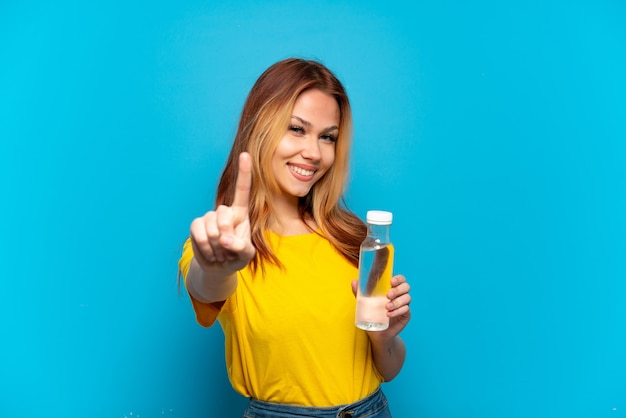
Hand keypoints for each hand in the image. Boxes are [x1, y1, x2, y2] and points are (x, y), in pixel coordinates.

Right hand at [189, 152, 255, 273]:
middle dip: (226, 237)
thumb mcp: (246, 254)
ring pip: (211, 227)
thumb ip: (241, 247)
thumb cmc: (237, 256)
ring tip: (220, 252)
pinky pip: (199, 233)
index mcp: (241, 213)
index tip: (246, 155)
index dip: (244, 173)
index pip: (242, 190)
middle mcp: (224, 211)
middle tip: (229, 249)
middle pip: (224, 217)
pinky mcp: (196, 225)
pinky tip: (210, 252)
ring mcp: (209, 217)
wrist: (219, 267)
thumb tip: (224, 240)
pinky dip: (205, 247)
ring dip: (216, 246)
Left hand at [352, 274, 410, 339]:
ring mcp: (404, 305)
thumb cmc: (373, 315)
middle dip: (397, 290)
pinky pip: (406, 310)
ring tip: (386, 307)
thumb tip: (354, 282)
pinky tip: (389, 315)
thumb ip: (360, 293)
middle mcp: (400, 295)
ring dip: (397, 302)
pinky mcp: (406, 315)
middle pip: (406, 287)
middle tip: (387, 295)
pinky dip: (397, 311)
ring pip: (407, 298)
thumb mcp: (365, 304)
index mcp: (392, 289)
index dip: (398, 279)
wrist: (378, 333)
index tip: (391, 282)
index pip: (400, 279)